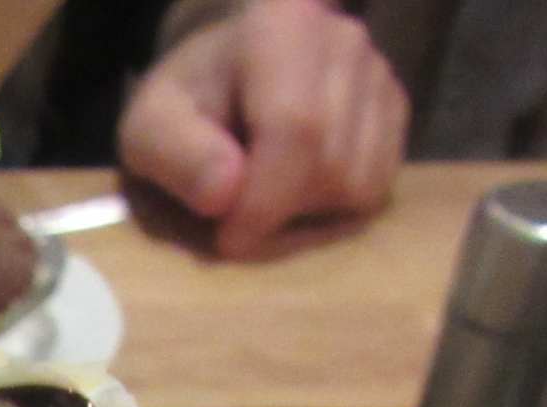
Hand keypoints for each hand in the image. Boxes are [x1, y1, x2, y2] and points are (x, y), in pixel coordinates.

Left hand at [117, 0, 406, 258]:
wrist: (224, 72)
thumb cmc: (187, 102)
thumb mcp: (152, 128)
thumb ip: (178, 157)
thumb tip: (226, 194)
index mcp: (281, 27)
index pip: (295, 128)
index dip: (265, 200)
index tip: (230, 239)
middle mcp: (344, 40)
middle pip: (331, 163)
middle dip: (280, 211)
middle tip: (236, 216)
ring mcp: (378, 73)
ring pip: (361, 182)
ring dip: (306, 212)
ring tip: (265, 190)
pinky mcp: (394, 108)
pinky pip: (378, 185)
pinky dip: (335, 205)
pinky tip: (297, 185)